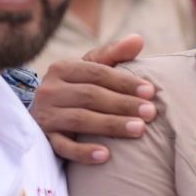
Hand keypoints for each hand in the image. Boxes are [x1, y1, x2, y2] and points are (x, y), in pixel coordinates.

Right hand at [32, 34, 151, 164]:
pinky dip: (83, 152)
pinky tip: (106, 156)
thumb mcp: (90, 70)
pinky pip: (63, 147)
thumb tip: (138, 39)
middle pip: (90, 95)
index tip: (150, 91)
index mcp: (62, 68)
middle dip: (123, 103)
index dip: (125, 81)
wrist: (45, 118)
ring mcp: (45, 115)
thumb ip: (114, 55)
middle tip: (151, 112)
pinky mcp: (44, 140)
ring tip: (139, 130)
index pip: (96, 73)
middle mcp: (49, 89)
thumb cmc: (77, 90)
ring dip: (111, 125)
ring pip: (80, 120)